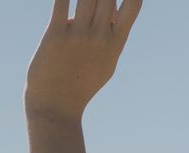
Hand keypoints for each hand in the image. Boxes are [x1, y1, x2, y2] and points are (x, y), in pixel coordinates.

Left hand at [25, 0, 142, 121]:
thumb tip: (114, 8)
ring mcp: (78, 36)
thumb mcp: (106, 64)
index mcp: (114, 42)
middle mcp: (99, 37)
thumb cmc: (81, 84)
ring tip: (82, 4)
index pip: (133, 3)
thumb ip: (113, 35)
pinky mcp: (55, 35)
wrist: (56, 107)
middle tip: (94, 2)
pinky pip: (61, 1)